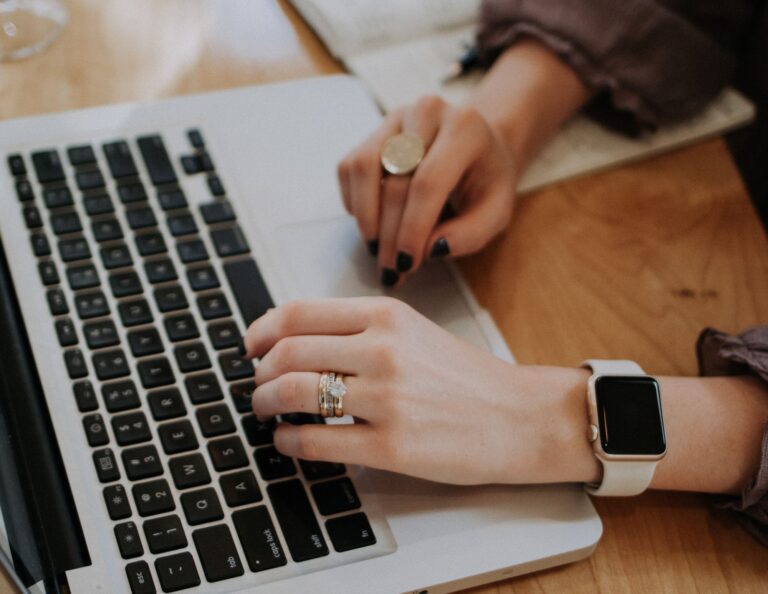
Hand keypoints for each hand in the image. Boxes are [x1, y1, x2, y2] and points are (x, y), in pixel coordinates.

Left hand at [244, 297, 597, 484]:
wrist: (519, 417)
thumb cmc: (466, 377)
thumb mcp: (414, 332)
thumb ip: (359, 330)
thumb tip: (296, 341)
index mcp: (386, 316)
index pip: (298, 312)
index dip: (261, 330)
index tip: (250, 346)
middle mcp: (383, 350)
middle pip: (287, 353)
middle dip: (259, 373)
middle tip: (257, 386)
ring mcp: (387, 399)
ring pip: (294, 393)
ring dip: (265, 404)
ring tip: (266, 412)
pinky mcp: (392, 446)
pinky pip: (316, 441)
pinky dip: (288, 442)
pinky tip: (288, 443)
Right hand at [337, 96, 516, 285]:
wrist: (479, 145)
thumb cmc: (487, 181)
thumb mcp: (496, 212)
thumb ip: (470, 234)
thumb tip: (430, 249)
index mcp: (465, 128)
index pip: (428, 181)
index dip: (412, 227)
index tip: (406, 263)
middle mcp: (427, 113)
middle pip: (395, 180)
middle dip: (389, 234)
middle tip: (391, 269)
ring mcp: (396, 118)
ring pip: (363, 168)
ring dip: (366, 217)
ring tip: (377, 248)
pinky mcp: (374, 131)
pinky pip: (350, 167)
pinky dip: (354, 201)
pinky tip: (373, 222)